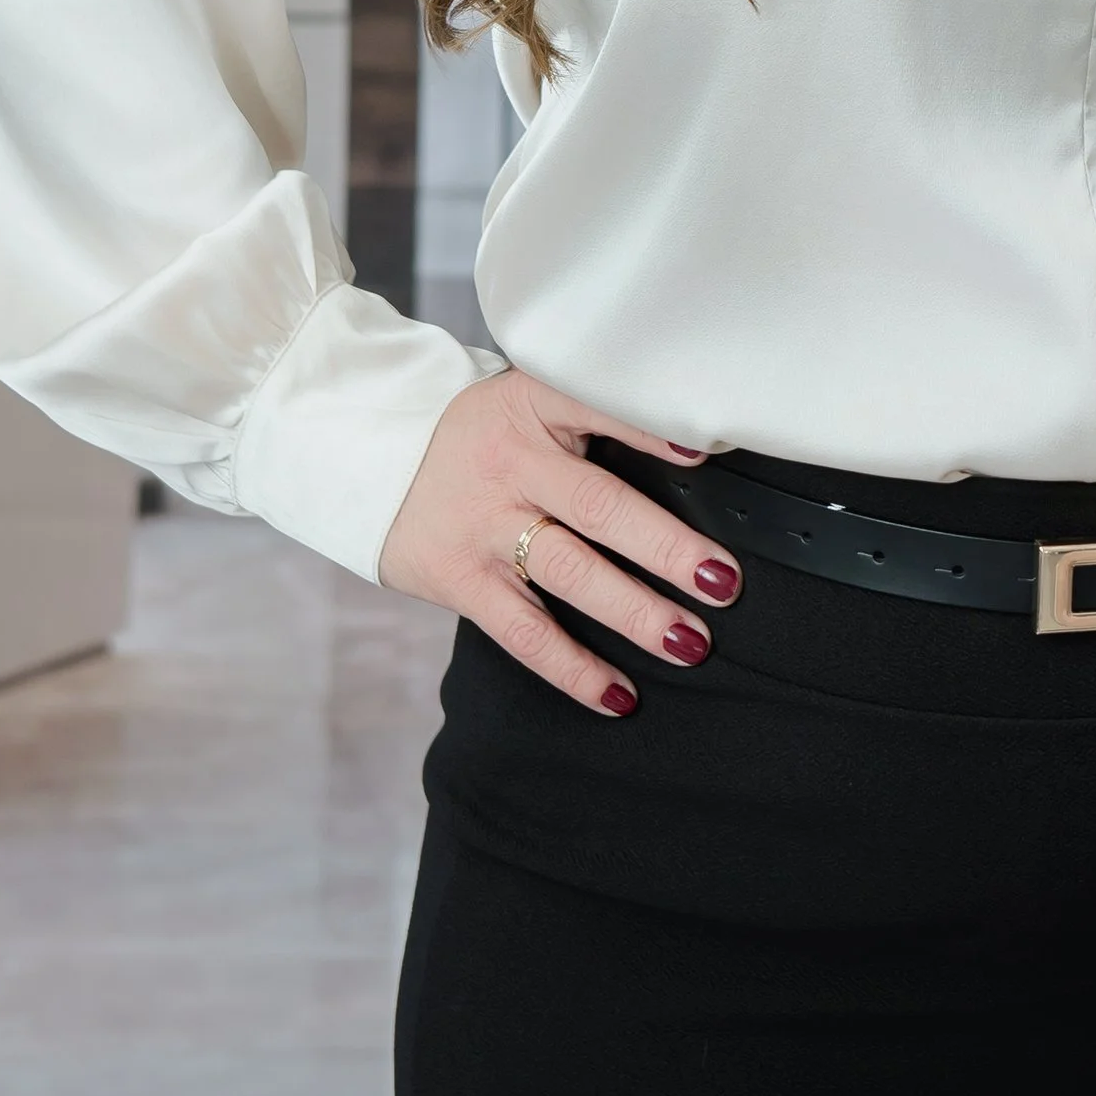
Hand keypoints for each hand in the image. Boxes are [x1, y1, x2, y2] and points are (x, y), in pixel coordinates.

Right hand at [378, 366, 738, 715]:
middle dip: (666, 549)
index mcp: (532, 406)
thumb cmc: (479, 434)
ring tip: (689, 641)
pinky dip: (573, 668)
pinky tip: (618, 694)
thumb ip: (591, 420)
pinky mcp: (461, 579)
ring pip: (570, 573)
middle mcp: (511, 464)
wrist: (374, 456)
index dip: (649, 430)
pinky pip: (525, 632)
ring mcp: (485, 525)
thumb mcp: (526, 401)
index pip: (596, 408)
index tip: (703, 453)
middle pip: (598, 507)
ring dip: (635, 612)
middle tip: (721, 581)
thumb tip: (690, 455)